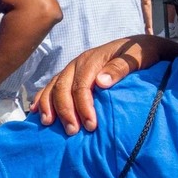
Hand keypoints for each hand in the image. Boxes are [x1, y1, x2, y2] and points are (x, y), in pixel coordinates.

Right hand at [30, 35, 166, 133]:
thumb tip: (101, 82)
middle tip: (73, 131)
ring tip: (49, 124)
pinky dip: (42, 97)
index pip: (82, 86)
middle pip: (63, 87)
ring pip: (54, 86)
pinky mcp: (72, 74)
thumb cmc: (141, 54)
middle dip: (65, 111)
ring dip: (49, 105)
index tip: (91, 125)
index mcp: (93, 60)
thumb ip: (120, 68)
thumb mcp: (136, 58)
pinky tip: (37, 111)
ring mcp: (73, 68)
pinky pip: (52, 85)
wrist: (141, 45)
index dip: (83, 106)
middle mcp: (79, 63)